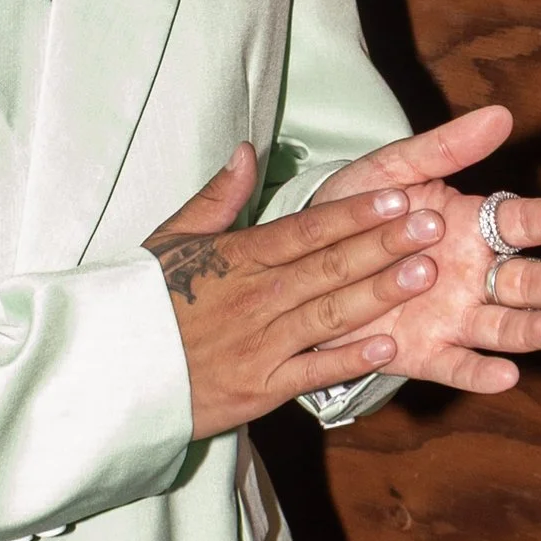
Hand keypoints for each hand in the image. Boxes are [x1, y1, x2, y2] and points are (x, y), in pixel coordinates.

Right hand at [149, 144, 446, 440]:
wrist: (108, 373)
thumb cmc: (143, 302)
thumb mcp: (171, 240)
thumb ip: (216, 198)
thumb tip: (246, 151)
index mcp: (237, 258)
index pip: (306, 229)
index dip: (354, 213)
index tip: (398, 195)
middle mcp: (255, 298)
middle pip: (329, 266)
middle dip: (384, 244)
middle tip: (432, 225)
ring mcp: (260, 345)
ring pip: (330, 315)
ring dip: (379, 293)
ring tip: (425, 274)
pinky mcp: (259, 389)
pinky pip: (311, 373)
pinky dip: (348, 361)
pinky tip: (388, 347)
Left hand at [316, 105, 540, 387]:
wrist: (306, 267)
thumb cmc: (359, 213)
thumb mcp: (393, 170)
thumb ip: (444, 148)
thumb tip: (500, 114)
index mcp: (473, 228)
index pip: (524, 222)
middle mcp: (474, 277)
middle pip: (525, 281)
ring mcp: (454, 318)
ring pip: (502, 327)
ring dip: (531, 329)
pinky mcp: (426, 353)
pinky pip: (457, 366)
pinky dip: (480, 374)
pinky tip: (505, 376)